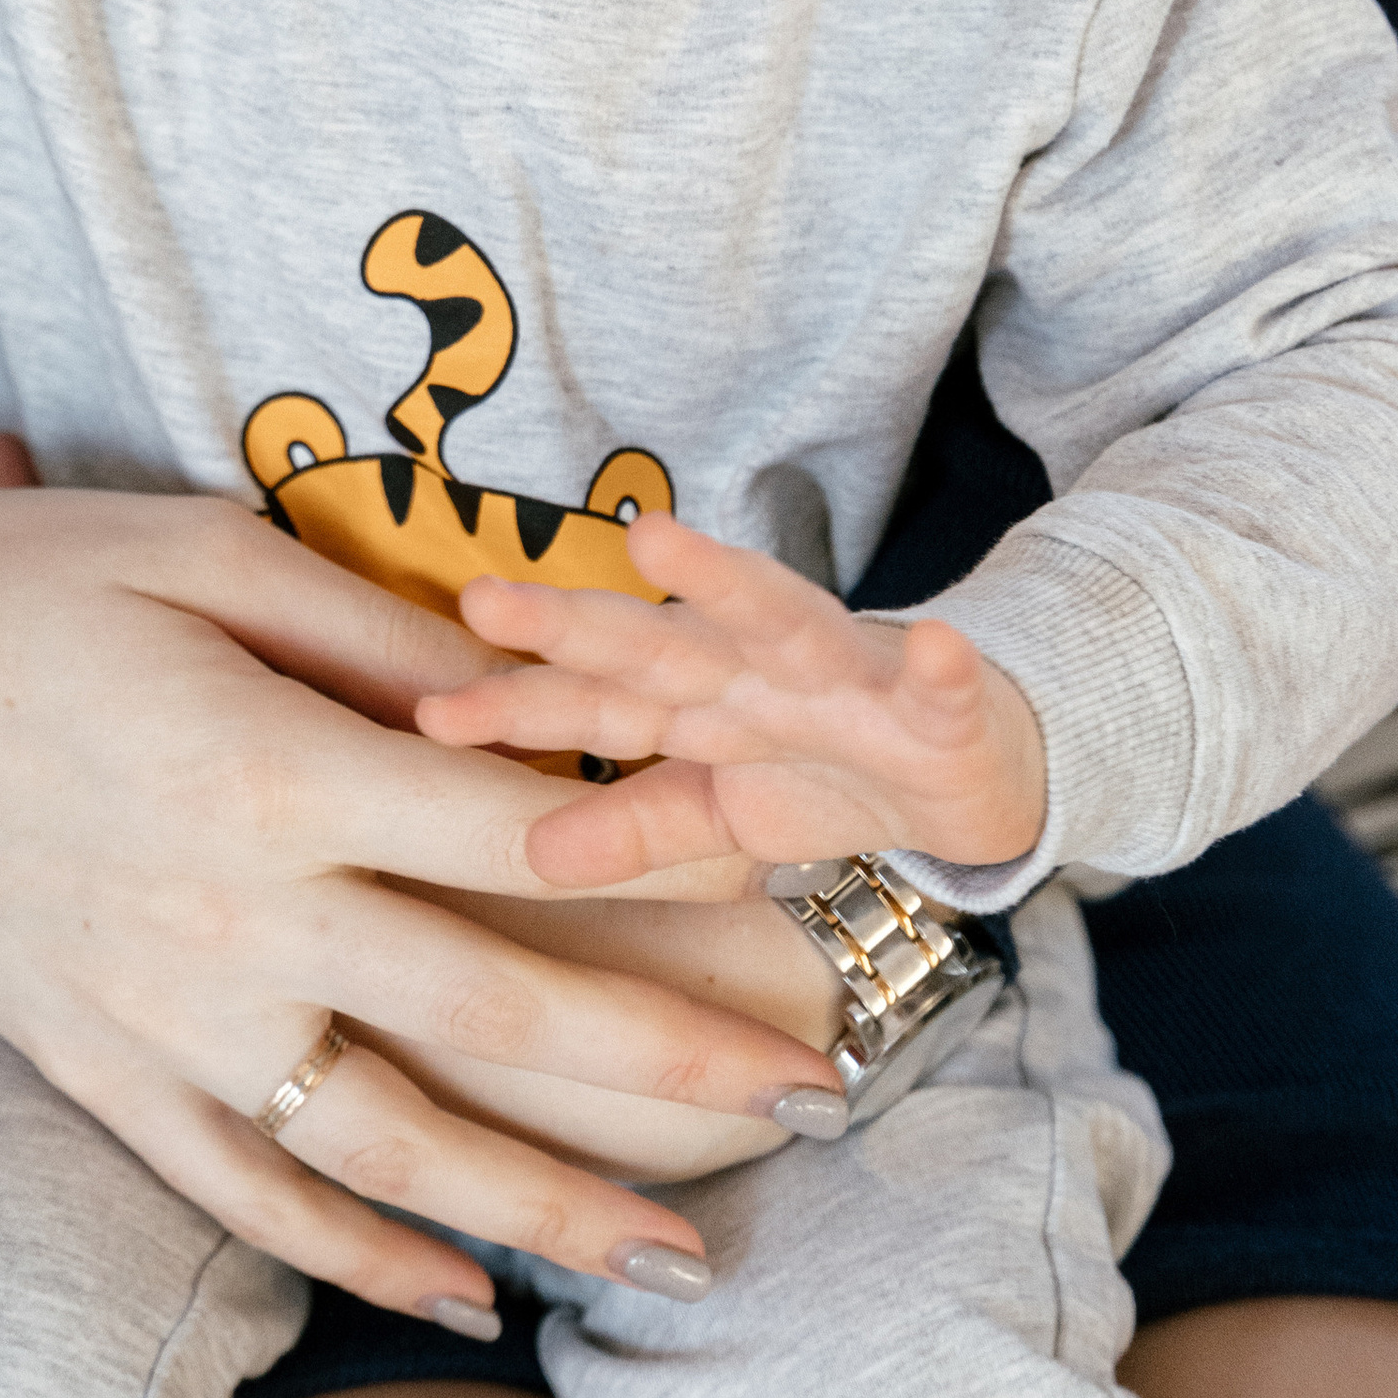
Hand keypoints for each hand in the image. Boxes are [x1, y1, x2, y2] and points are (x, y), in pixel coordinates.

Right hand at [0, 492, 844, 1326]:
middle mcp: (228, 914)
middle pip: (487, 1004)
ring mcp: (161, 1014)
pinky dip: (360, 1259)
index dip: (665, 846)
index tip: (792, 867)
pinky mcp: (98, 1072)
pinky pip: (246, 1195)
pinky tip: (469, 1296)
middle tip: (817, 1089)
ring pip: (384, 1145)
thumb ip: (356, 623)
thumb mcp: (185, 546)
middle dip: (666, 1059)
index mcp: (262, 763)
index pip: (509, 828)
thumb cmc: (4, 587)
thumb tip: (508, 680)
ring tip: (679, 1257)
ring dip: (542, 1207)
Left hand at [416, 511, 1047, 888]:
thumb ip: (634, 825)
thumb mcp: (722, 812)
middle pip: (653, 642)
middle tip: (485, 600)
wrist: (967, 768)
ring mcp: (846, 676)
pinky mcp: (941, 699)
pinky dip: (940, 664)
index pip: (591, 699)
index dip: (515, 705)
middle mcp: (755, 671)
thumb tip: (529, 854)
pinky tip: (935, 646)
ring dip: (724, 581)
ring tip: (661, 543)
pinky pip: (940, 680)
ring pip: (778, 619)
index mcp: (699, 699)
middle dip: (572, 623)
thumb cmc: (824, 768)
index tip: (431, 714)